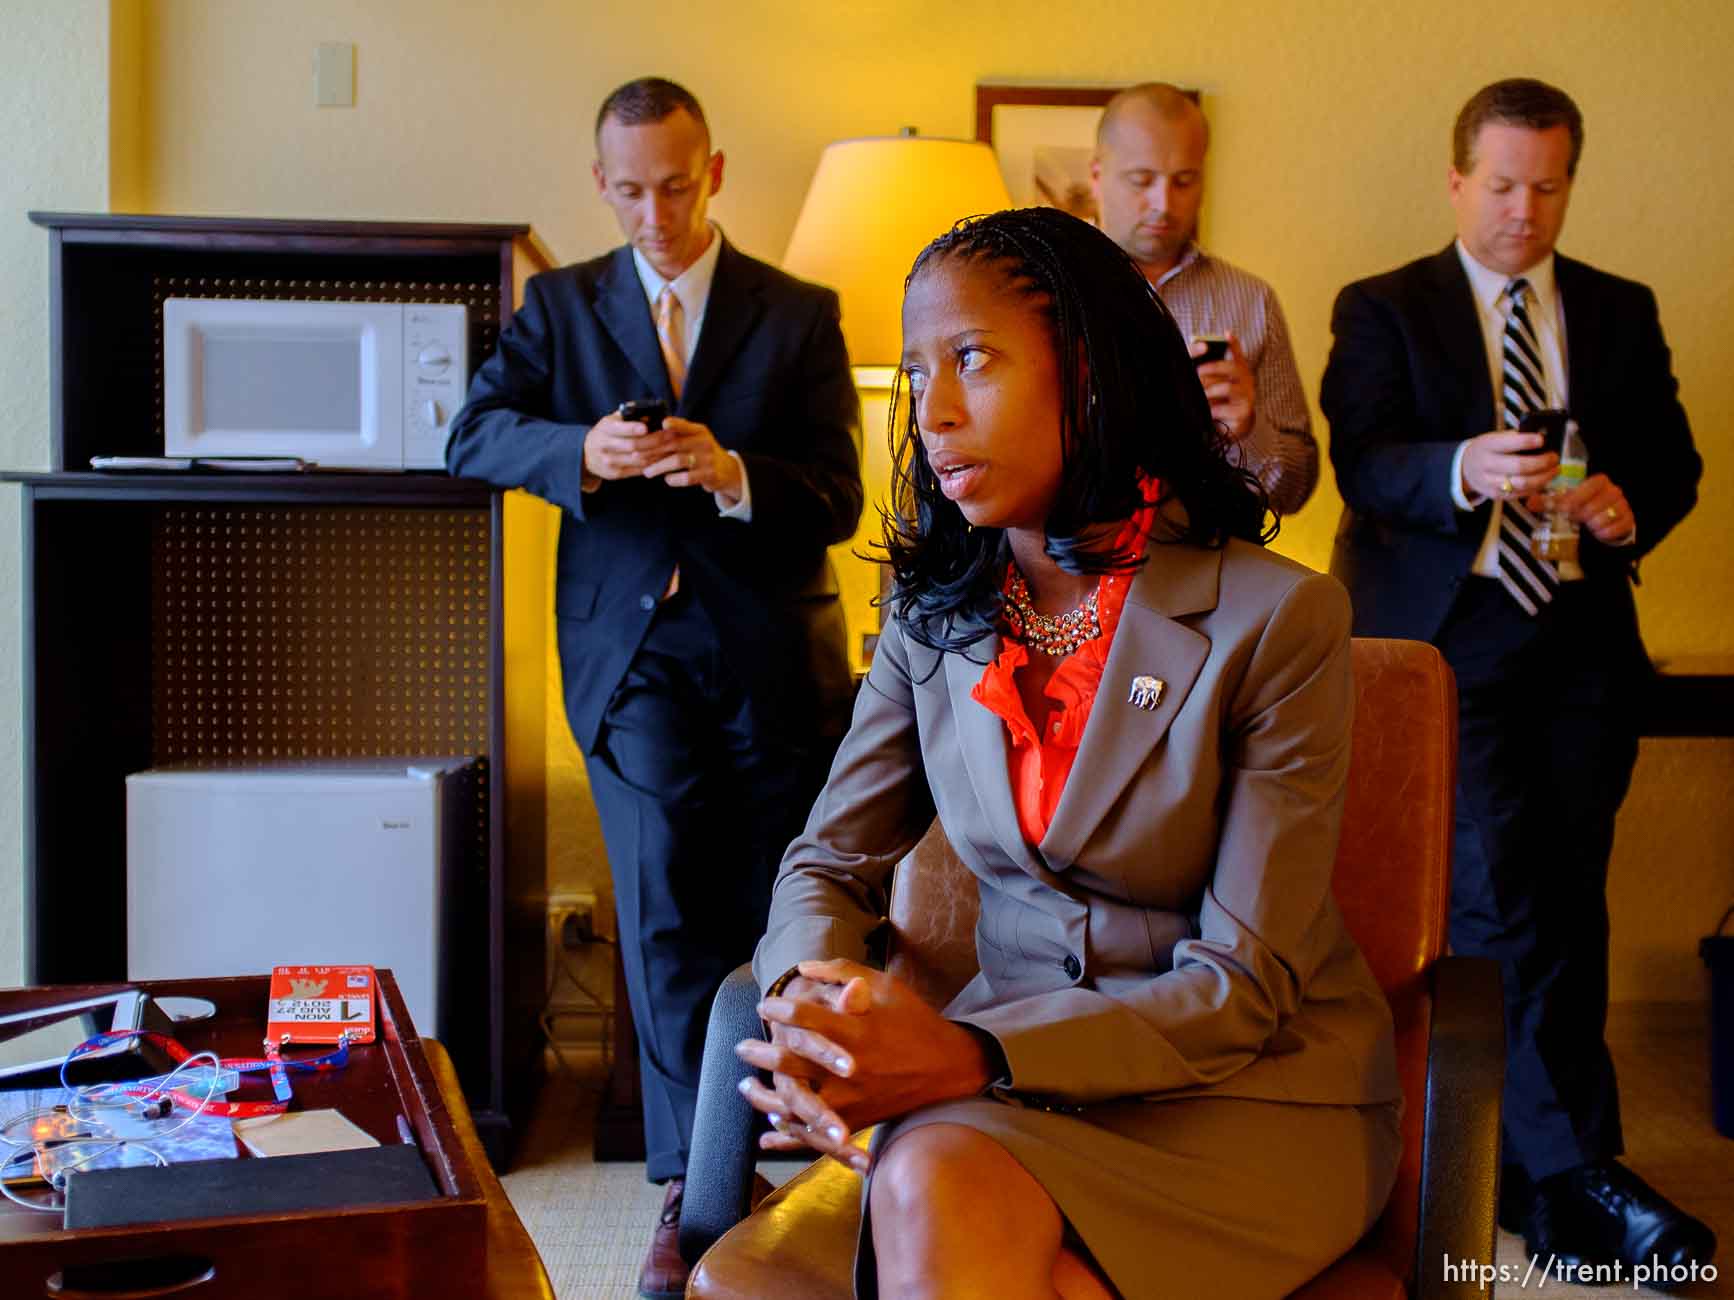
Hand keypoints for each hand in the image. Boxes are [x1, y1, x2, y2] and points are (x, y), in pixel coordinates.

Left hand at [641, 417, 743, 503]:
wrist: (727, 470)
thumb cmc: (701, 453)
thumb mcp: (694, 439)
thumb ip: (677, 435)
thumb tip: (646, 434)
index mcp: (699, 431)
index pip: (683, 425)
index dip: (672, 424)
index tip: (660, 424)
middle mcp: (704, 442)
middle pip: (674, 443)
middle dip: (652, 450)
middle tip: (636, 456)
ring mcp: (707, 459)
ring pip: (678, 461)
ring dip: (659, 467)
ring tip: (647, 472)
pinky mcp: (709, 474)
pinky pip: (688, 478)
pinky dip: (675, 479)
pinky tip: (667, 479)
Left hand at [734, 959, 996, 1173]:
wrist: (948, 1067)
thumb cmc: (913, 1020)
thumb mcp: (885, 986)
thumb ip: (843, 973)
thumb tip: (804, 967)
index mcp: (855, 1030)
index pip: (803, 1018)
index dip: (778, 1009)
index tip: (765, 1006)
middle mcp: (848, 1067)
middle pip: (790, 1061)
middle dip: (760, 1052)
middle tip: (742, 1046)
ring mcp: (851, 1098)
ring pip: (795, 1103)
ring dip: (765, 1096)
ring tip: (746, 1085)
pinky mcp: (857, 1120)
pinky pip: (815, 1132)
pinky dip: (790, 1132)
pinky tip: (771, 1125)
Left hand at [1193, 332, 1255, 440]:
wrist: (1230, 427)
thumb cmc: (1219, 400)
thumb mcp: (1214, 383)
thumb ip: (1208, 368)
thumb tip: (1202, 348)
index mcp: (1240, 371)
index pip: (1238, 353)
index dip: (1233, 344)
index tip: (1226, 334)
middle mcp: (1247, 381)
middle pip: (1232, 368)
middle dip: (1211, 368)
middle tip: (1196, 372)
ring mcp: (1247, 397)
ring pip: (1226, 388)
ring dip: (1209, 391)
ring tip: (1200, 395)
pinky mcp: (1243, 413)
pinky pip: (1223, 408)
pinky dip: (1212, 409)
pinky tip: (1206, 411)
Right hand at [1459, 431, 1556, 501]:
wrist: (1466, 468)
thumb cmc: (1489, 449)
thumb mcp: (1495, 438)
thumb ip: (1515, 438)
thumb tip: (1544, 440)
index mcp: (1486, 446)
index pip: (1509, 444)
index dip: (1527, 442)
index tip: (1542, 440)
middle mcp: (1486, 465)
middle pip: (1519, 466)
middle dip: (1542, 462)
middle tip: (1554, 457)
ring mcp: (1489, 483)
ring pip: (1523, 483)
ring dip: (1544, 477)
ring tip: (1555, 470)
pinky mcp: (1496, 495)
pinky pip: (1521, 493)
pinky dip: (1537, 486)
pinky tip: (1544, 479)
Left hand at [1524, 472, 1633, 543]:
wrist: (1604, 523)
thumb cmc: (1582, 508)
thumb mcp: (1566, 503)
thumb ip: (1549, 502)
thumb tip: (1529, 502)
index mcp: (1599, 482)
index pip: (1591, 485)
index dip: (1576, 497)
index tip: (1563, 509)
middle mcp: (1614, 491)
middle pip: (1596, 503)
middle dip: (1581, 514)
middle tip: (1574, 520)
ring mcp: (1623, 506)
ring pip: (1605, 517)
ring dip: (1592, 525)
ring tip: (1586, 526)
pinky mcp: (1629, 520)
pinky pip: (1615, 528)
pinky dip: (1603, 533)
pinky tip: (1597, 533)